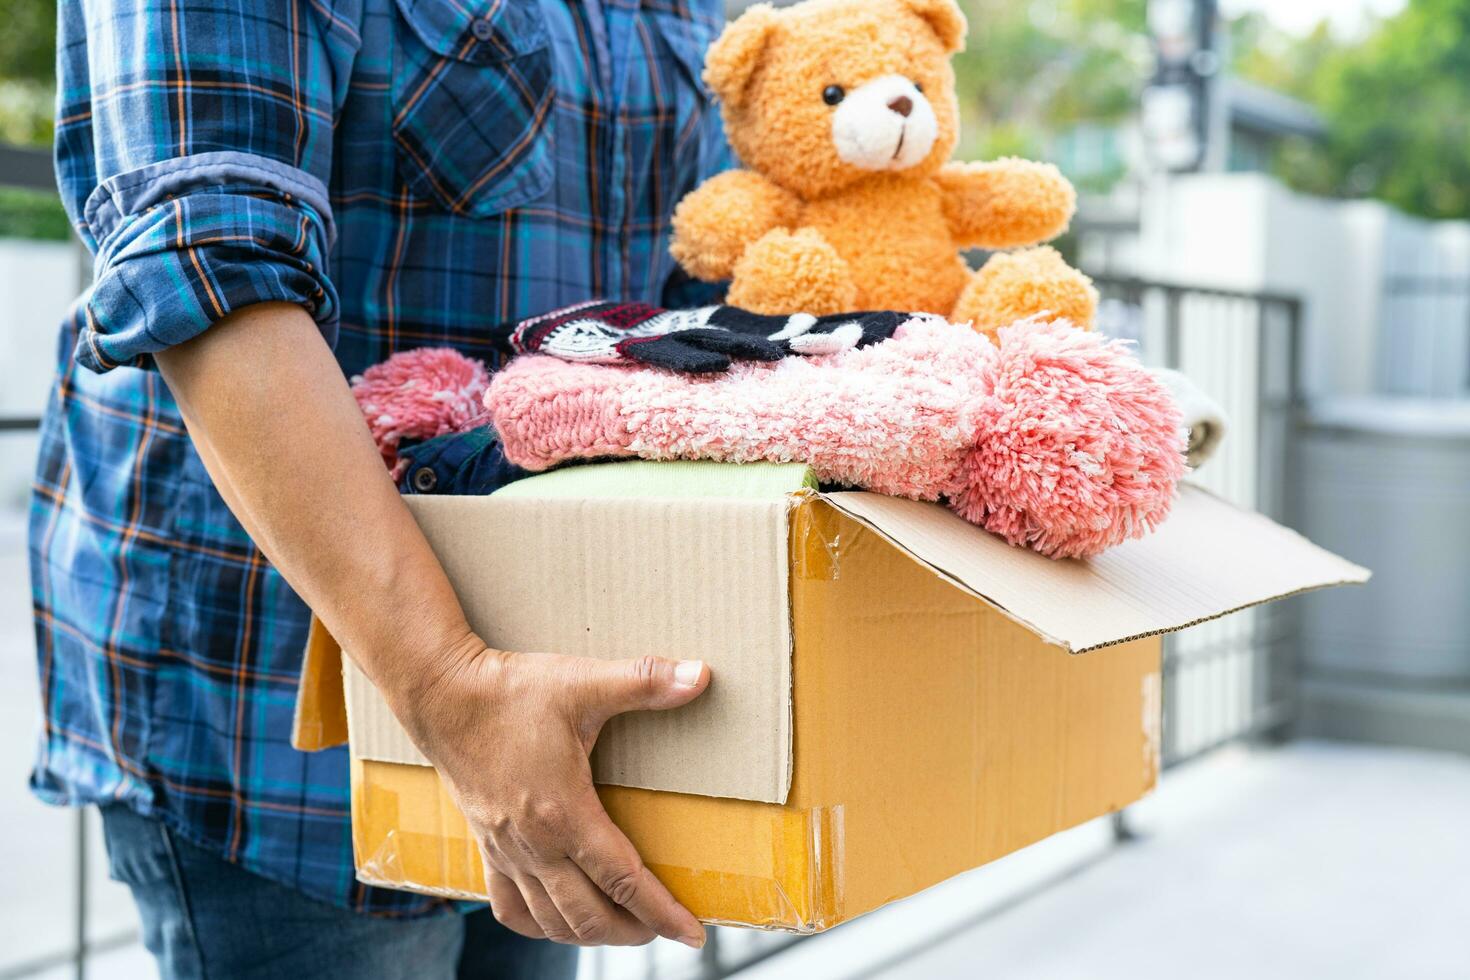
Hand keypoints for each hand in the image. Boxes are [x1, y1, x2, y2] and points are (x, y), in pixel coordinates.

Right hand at [399, 640, 710, 946]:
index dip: (663, 912)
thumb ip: (646, 681)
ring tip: (626, 927)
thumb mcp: (584, 682)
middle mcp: (534, 844)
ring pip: (552, 921)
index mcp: (564, 813)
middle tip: (666, 928)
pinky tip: (558, 920)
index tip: (693, 935)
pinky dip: (540, 925)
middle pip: (590, 916)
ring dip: (592, 933)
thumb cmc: (512, 691)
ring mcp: (507, 851)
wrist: (441, 694)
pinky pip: (511, 908)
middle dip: (634, 931)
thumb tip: (701, 674)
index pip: (624, 881)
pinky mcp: (486, 846)